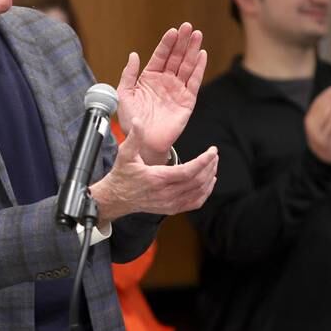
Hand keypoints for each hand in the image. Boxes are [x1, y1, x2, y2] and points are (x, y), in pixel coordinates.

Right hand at [90, 120, 217, 225]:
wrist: (116, 198)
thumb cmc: (122, 176)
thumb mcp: (125, 154)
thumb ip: (134, 137)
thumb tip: (137, 121)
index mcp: (157, 179)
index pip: (188, 171)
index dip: (203, 161)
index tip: (212, 151)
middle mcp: (166, 194)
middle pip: (197, 181)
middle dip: (209, 166)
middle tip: (214, 155)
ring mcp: (170, 203)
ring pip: (198, 192)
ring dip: (209, 178)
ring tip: (213, 164)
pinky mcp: (171, 209)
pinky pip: (195, 203)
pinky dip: (205, 193)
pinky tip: (209, 182)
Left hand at [116, 23, 206, 163]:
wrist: (143, 141)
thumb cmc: (131, 120)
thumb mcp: (124, 94)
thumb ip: (128, 74)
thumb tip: (134, 55)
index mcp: (150, 77)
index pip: (160, 56)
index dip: (167, 43)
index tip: (173, 31)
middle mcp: (165, 81)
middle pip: (176, 57)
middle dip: (182, 41)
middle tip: (189, 26)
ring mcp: (177, 89)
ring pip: (187, 66)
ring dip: (193, 50)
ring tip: (198, 35)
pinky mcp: (187, 101)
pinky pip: (194, 82)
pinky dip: (199, 69)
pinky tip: (202, 55)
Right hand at [305, 86, 330, 163]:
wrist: (323, 158)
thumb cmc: (325, 138)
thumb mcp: (325, 123)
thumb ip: (326, 111)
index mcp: (310, 120)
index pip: (315, 106)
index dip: (323, 96)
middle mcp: (310, 127)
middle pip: (317, 111)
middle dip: (326, 100)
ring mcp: (315, 136)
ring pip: (320, 120)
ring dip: (329, 108)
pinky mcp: (322, 143)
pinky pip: (326, 131)